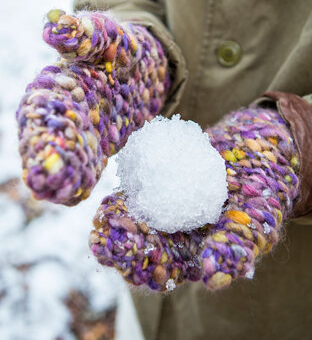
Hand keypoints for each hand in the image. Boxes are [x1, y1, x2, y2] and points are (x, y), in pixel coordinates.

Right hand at [16, 10, 169, 205]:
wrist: (145, 67)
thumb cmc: (123, 46)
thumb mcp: (107, 33)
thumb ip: (84, 32)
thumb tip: (55, 26)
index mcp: (58, 84)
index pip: (42, 106)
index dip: (39, 125)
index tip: (40, 145)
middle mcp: (65, 111)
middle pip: (50, 136)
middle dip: (46, 157)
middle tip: (43, 181)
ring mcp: (83, 131)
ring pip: (67, 154)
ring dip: (62, 173)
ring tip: (57, 194)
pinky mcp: (101, 145)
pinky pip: (88, 163)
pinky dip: (81, 178)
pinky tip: (77, 195)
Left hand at [89, 106, 298, 290]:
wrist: (259, 156)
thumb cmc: (262, 199)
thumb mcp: (256, 227)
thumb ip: (235, 252)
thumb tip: (212, 280)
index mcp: (190, 254)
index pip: (160, 269)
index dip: (140, 266)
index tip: (124, 259)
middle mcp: (172, 230)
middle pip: (140, 242)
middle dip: (119, 243)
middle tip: (103, 239)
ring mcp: (165, 201)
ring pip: (136, 212)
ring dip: (118, 214)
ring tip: (105, 214)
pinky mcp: (163, 176)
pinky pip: (145, 179)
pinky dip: (133, 177)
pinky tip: (122, 174)